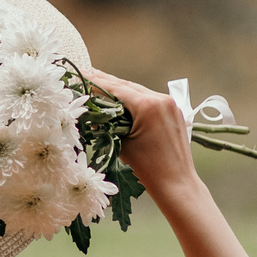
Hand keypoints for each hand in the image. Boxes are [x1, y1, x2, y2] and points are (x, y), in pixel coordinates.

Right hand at [81, 66, 201, 197]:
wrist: (176, 183)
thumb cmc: (148, 167)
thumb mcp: (121, 142)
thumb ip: (107, 122)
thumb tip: (92, 110)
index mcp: (148, 106)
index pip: (116, 88)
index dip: (95, 81)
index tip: (80, 74)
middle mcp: (162, 100)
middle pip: (128, 86)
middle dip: (106, 81)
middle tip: (86, 73)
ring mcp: (170, 105)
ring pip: (139, 91)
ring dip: (120, 89)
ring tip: (100, 84)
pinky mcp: (174, 113)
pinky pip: (149, 100)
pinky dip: (134, 99)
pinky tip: (121, 99)